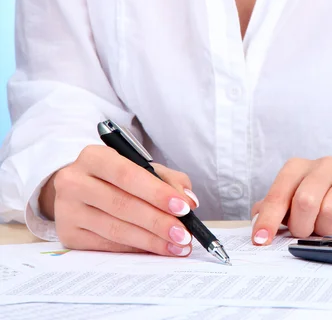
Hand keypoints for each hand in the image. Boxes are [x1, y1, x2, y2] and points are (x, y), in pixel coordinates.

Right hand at [38, 145, 198, 256]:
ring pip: (116, 230)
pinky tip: (156, 250)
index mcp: (94, 157)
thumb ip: (167, 179)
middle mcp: (74, 182)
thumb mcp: (140, 167)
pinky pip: (108, 245)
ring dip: (151, 241)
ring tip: (177, 246)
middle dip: (158, 222)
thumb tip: (189, 201)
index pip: (127, 175)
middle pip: (122, 205)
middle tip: (184, 234)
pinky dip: (136, 249)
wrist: (77, 188)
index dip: (157, 193)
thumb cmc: (115, 176)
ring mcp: (67, 210)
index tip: (183, 208)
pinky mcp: (68, 235)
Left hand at [250, 157, 331, 244]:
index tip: (261, 240)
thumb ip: (272, 209)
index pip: (279, 194)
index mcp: (297, 167)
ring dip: (323, 229)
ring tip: (323, 226)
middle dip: (301, 226)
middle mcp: (322, 166)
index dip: (269, 219)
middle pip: (306, 202)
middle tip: (303, 231)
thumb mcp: (292, 196)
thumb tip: (258, 226)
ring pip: (330, 212)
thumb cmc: (317, 195)